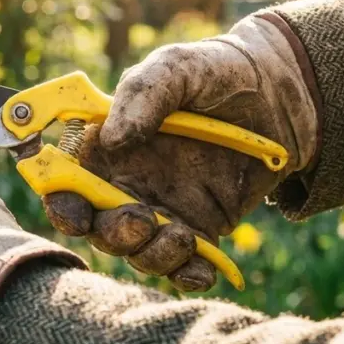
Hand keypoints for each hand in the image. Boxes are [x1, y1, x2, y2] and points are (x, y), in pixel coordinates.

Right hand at [43, 16, 318, 291]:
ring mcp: (164, 208)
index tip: (74, 213)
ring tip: (182, 237)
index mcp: (108, 145)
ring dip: (150, 256)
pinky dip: (188, 274)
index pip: (67, 181)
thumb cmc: (216, 72)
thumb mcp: (177, 68)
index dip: (62, 202)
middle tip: (140, 221)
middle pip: (98, 227)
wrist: (281, 96)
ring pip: (138, 253)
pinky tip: (202, 268)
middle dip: (111, 236)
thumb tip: (113, 139)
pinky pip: (184, 264)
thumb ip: (143, 95)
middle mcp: (128, 182)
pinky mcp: (201, 227)